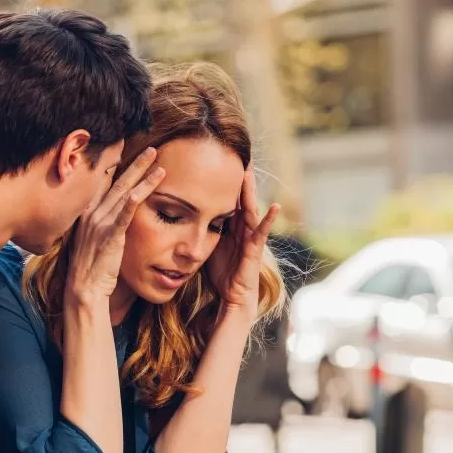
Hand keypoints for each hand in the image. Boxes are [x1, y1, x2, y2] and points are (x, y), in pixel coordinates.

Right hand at [66, 148, 165, 305]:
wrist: (83, 288)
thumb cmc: (90, 266)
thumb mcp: (91, 238)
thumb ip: (101, 222)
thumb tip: (112, 214)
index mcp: (86, 212)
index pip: (102, 181)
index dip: (114, 163)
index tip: (126, 148)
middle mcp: (92, 213)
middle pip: (117, 181)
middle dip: (135, 164)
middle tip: (151, 149)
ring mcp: (101, 223)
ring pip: (125, 193)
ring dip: (144, 176)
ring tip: (159, 163)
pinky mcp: (111, 235)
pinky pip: (125, 213)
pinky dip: (137, 198)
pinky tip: (147, 187)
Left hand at [205, 165, 279, 318]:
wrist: (232, 296)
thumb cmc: (220, 272)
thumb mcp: (206, 245)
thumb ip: (199, 228)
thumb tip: (178, 214)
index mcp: (229, 225)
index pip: (225, 198)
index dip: (222, 181)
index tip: (217, 160)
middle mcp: (241, 228)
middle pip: (238, 198)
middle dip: (238, 178)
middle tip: (236, 155)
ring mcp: (250, 237)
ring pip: (249, 208)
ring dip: (250, 190)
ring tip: (249, 171)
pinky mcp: (255, 249)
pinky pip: (262, 232)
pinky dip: (269, 219)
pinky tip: (275, 206)